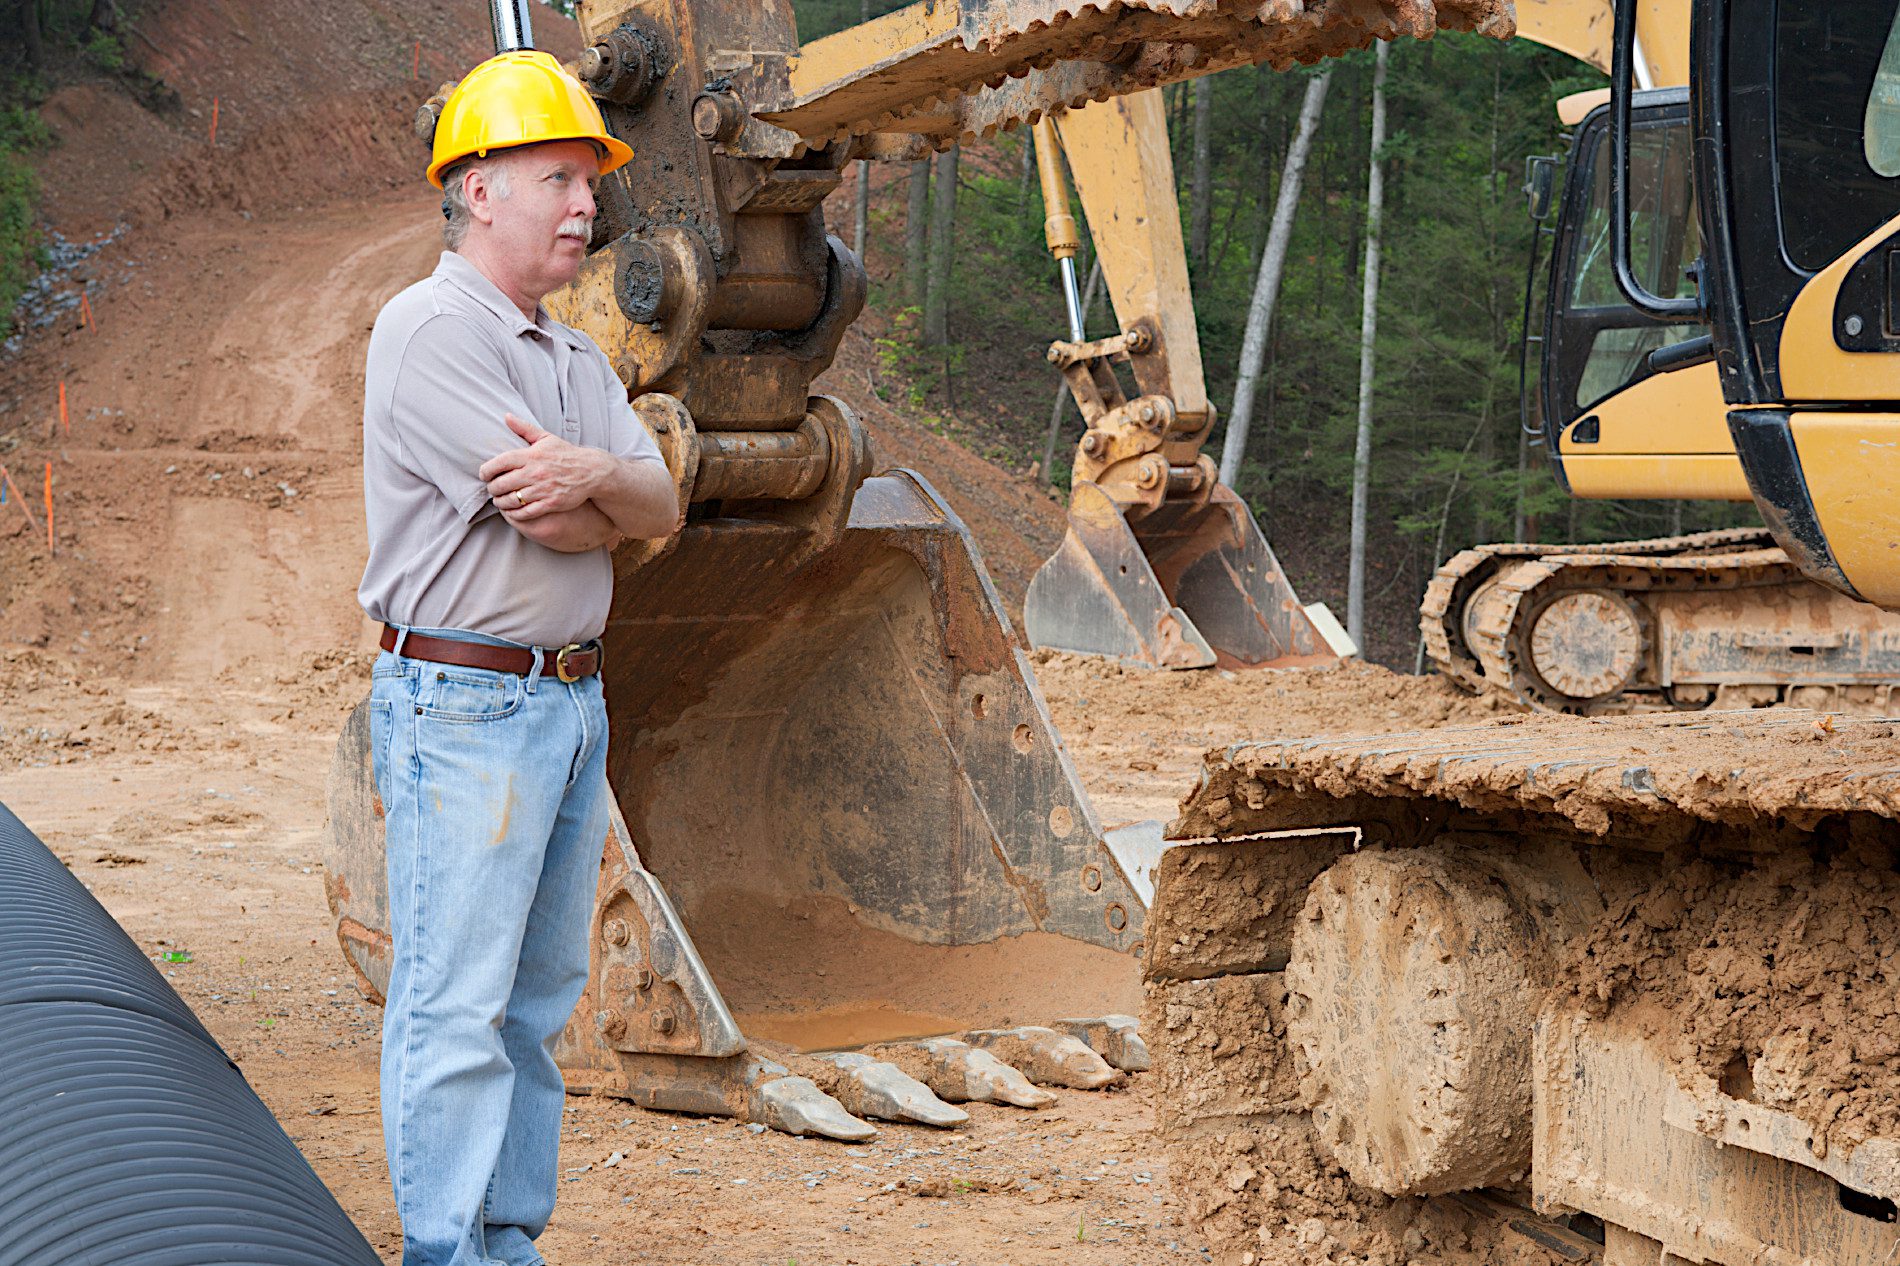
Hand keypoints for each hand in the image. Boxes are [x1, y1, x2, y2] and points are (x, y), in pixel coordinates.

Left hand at [479, 413, 610, 519]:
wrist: (590, 471)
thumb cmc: (566, 454)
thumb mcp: (546, 438)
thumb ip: (524, 428)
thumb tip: (506, 416)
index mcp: (531, 455)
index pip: (500, 463)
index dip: (486, 470)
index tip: (484, 475)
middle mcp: (535, 472)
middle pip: (502, 484)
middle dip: (492, 488)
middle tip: (492, 489)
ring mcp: (543, 489)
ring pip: (512, 500)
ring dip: (501, 502)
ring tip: (499, 501)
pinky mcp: (551, 503)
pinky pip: (526, 512)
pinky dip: (515, 513)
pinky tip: (512, 511)